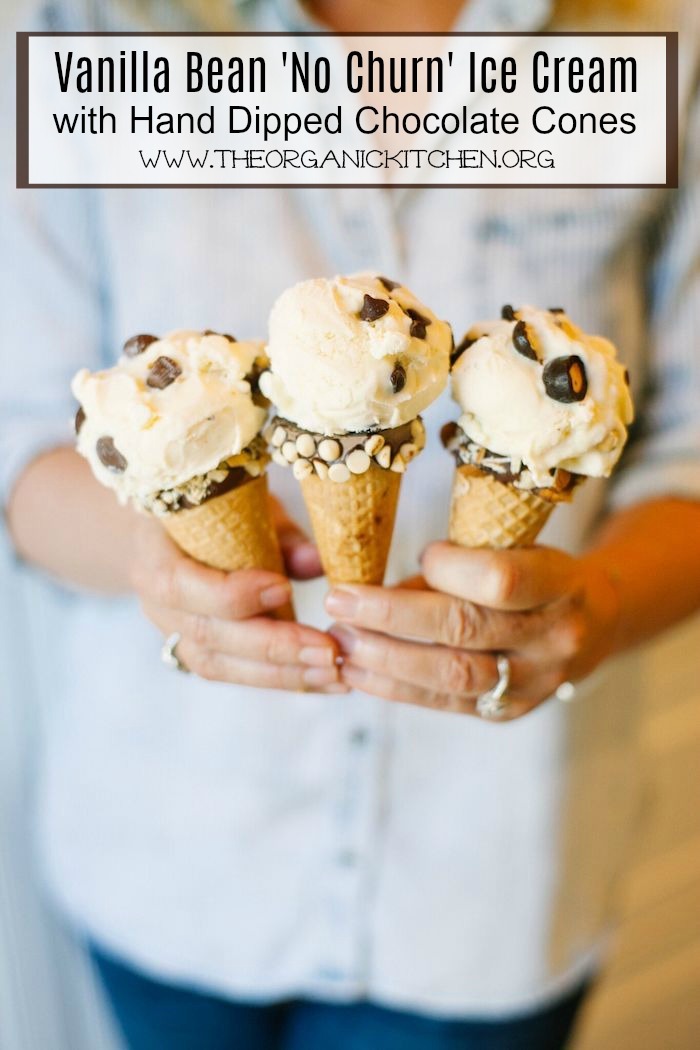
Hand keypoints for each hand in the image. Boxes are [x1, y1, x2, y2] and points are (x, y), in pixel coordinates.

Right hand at [131, 500, 344, 692]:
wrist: (173, 532)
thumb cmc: (215, 509)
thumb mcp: (245, 504)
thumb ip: (279, 533)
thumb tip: (316, 561)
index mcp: (154, 553)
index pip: (180, 584)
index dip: (232, 593)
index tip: (283, 587)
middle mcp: (155, 602)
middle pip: (208, 635)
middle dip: (273, 647)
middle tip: (328, 650)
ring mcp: (172, 633)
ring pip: (219, 665)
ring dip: (281, 674)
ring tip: (332, 672)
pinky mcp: (195, 653)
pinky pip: (233, 674)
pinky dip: (279, 678)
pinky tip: (319, 677)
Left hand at [326, 542, 621, 719]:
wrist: (592, 624)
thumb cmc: (535, 574)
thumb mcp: (514, 550)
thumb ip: (455, 569)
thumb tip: (374, 586)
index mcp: (561, 586)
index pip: (500, 579)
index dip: (450, 567)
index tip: (420, 553)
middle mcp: (553, 639)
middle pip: (464, 629)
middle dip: (391, 615)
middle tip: (339, 601)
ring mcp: (534, 683)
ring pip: (450, 675)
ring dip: (384, 658)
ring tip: (340, 640)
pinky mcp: (508, 712)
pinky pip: (443, 703)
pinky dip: (394, 687)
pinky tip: (357, 670)